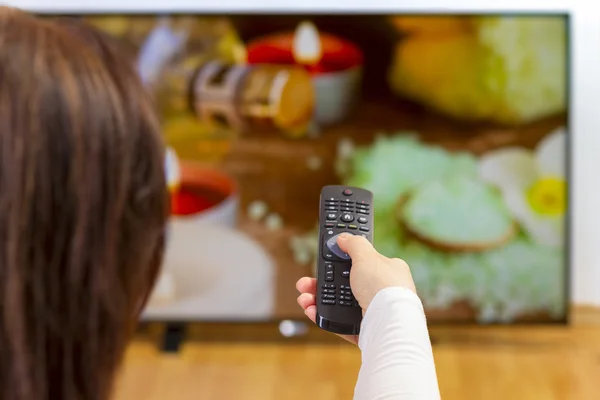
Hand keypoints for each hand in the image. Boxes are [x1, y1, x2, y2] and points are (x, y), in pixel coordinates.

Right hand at [296, 232, 416, 343]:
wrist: (389, 324)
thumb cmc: (384, 287)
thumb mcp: (367, 255)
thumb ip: (354, 244)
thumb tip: (343, 238)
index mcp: (388, 272)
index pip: (362, 262)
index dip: (342, 259)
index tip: (325, 258)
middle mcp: (381, 291)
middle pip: (344, 284)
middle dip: (321, 282)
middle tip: (305, 282)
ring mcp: (372, 311)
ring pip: (339, 303)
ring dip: (318, 299)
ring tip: (305, 299)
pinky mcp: (364, 329)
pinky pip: (339, 321)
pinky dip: (324, 316)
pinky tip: (312, 311)